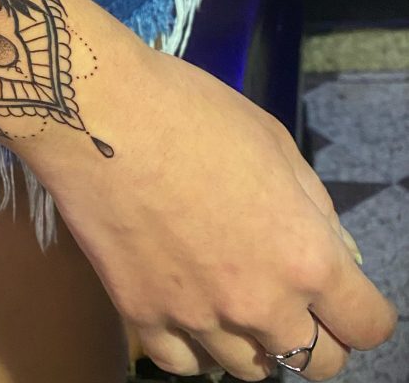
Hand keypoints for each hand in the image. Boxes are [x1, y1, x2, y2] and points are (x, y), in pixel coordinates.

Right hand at [33, 35, 397, 380]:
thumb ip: (313, 207)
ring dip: (250, 341)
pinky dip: (193, 346)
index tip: (342, 296)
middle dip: (313, 335)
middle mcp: (260, 303)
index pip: (366, 326)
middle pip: (315, 363)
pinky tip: (187, 313)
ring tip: (228, 297)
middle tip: (286, 298)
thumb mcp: (273, 140)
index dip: (359, 310)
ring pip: (248, 369)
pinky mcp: (142, 316)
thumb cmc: (190, 110)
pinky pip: (183, 364)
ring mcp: (199, 317)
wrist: (99, 114)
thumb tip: (336, 254)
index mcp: (305, 255)